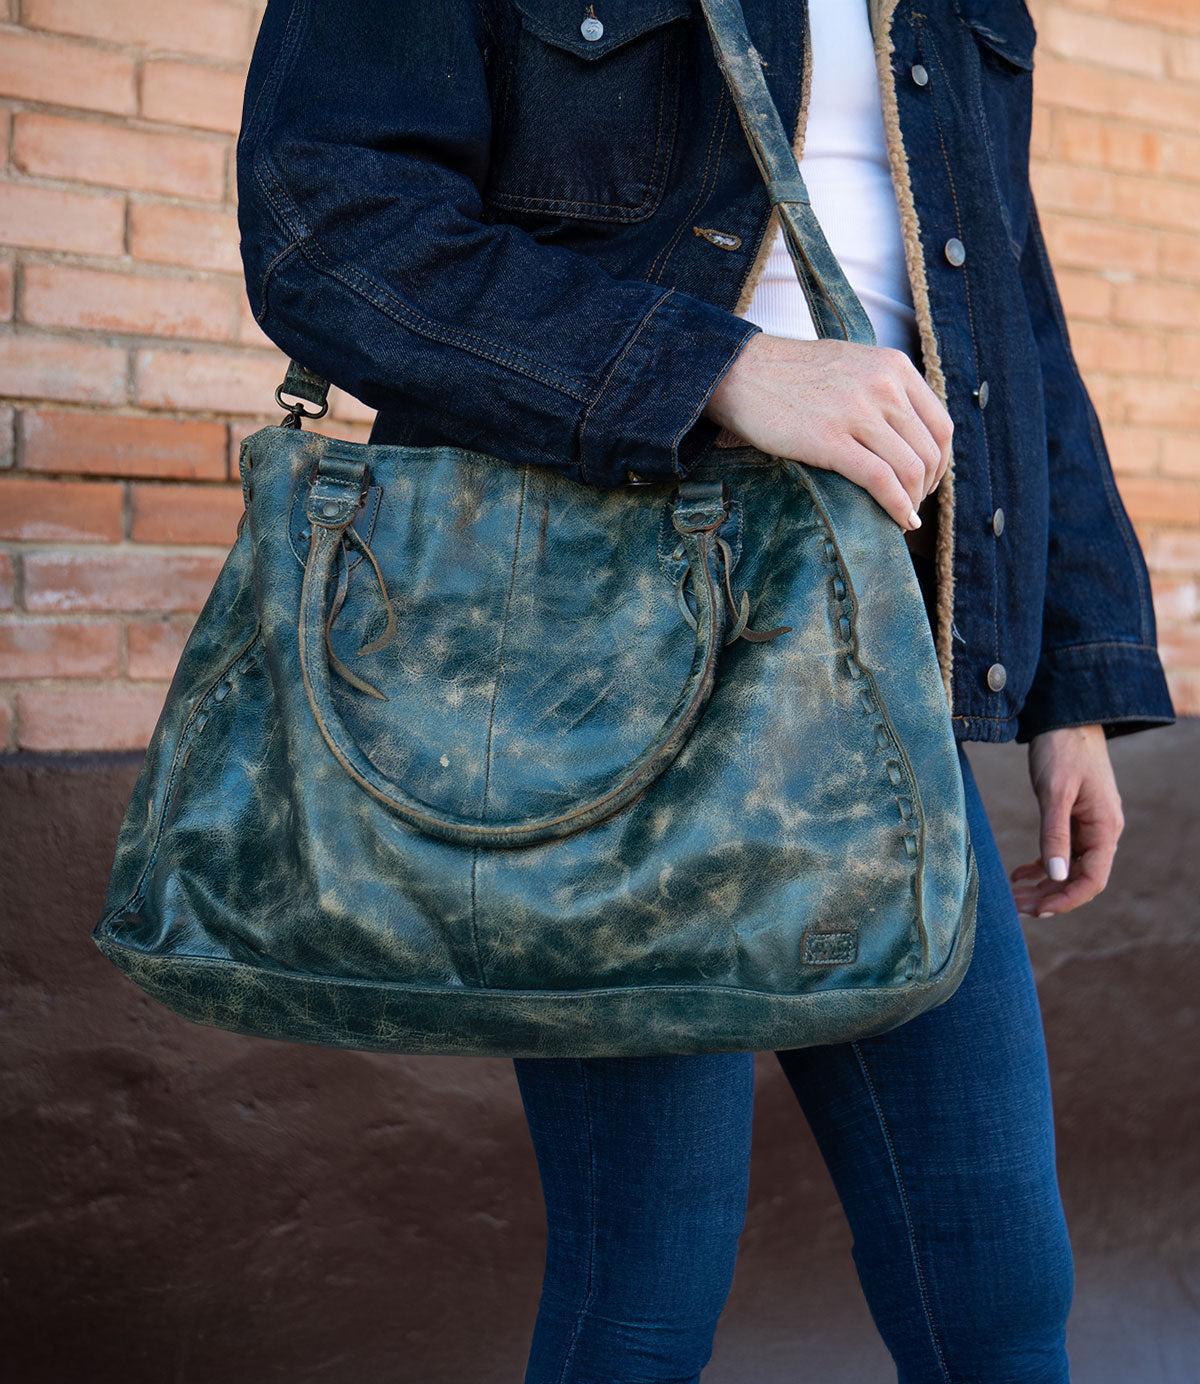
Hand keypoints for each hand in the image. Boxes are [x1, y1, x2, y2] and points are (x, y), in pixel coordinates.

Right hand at [704, 332, 952, 530]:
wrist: (741, 372)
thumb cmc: (791, 374)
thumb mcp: (852, 364)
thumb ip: (883, 389)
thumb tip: (906, 431)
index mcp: (894, 367)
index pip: (941, 425)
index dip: (940, 462)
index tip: (926, 481)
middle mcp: (884, 386)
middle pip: (929, 451)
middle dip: (927, 487)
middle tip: (913, 505)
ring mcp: (858, 413)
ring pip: (910, 468)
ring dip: (913, 502)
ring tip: (903, 517)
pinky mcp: (831, 440)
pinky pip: (881, 480)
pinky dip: (897, 506)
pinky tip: (899, 521)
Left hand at [1009, 724, 1124, 917]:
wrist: (1066, 718)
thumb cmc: (1062, 751)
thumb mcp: (1054, 793)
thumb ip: (1054, 834)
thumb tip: (1054, 876)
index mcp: (1105, 829)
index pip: (1092, 880)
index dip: (1066, 900)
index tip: (1037, 911)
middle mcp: (1101, 832)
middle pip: (1079, 879)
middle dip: (1049, 897)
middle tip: (1015, 907)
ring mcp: (1088, 826)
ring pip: (1067, 868)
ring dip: (1043, 885)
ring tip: (1013, 897)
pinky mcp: (1073, 818)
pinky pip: (1060, 852)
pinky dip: (1040, 865)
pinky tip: (1018, 874)